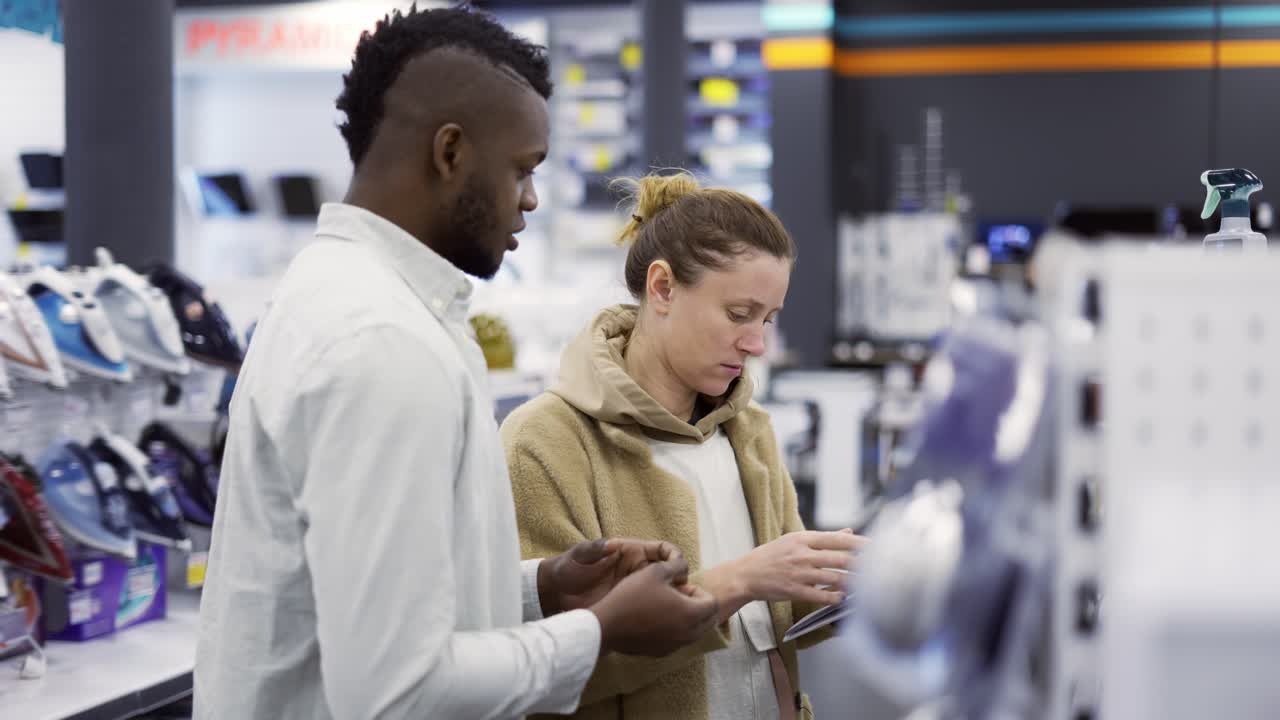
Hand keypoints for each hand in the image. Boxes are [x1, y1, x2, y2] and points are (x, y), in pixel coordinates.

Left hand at [538, 538, 683, 614]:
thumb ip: (595, 549)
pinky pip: (652, 609)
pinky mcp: (631, 606)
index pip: (663, 550)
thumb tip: (612, 544)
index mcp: (630, 553)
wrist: (556, 593)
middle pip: (669, 573)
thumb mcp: (580, 556)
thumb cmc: (568, 568)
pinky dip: (660, 614)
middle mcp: (638, 570)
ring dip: (674, 600)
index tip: (678, 570)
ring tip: (678, 611)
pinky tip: (661, 623)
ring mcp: (636, 589)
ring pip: (665, 593)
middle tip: (685, 596)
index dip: (675, 558)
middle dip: (680, 582)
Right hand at [589, 556, 719, 656]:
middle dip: (697, 605)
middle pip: (708, 620)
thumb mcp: (656, 571)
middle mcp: (688, 634)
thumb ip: (677, 566)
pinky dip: (675, 630)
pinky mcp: (661, 652)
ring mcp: (675, 646)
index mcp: (691, 614)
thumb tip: (685, 570)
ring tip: (665, 606)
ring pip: (694, 632)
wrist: (606, 626)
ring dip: (687, 618)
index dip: (698, 590)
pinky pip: (678, 640)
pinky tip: (655, 619)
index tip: (679, 586)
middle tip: (677, 595)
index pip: (712, 603)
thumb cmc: (632, 596)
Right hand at [704, 529, 865, 614]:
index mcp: (803, 538)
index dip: (860, 543)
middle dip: (863, 564)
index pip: (837, 539)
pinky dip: (835, 597)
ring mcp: (798, 573)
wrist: (746, 574)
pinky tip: (844, 598)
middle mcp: (802, 554)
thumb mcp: (794, 540)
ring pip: (834, 578)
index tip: (877, 547)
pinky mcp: (794, 590)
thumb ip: (823, 538)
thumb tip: (849, 532)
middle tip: (880, 569)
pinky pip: (820, 595)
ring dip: (853, 583)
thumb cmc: (771, 556)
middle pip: (840, 558)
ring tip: (867, 586)